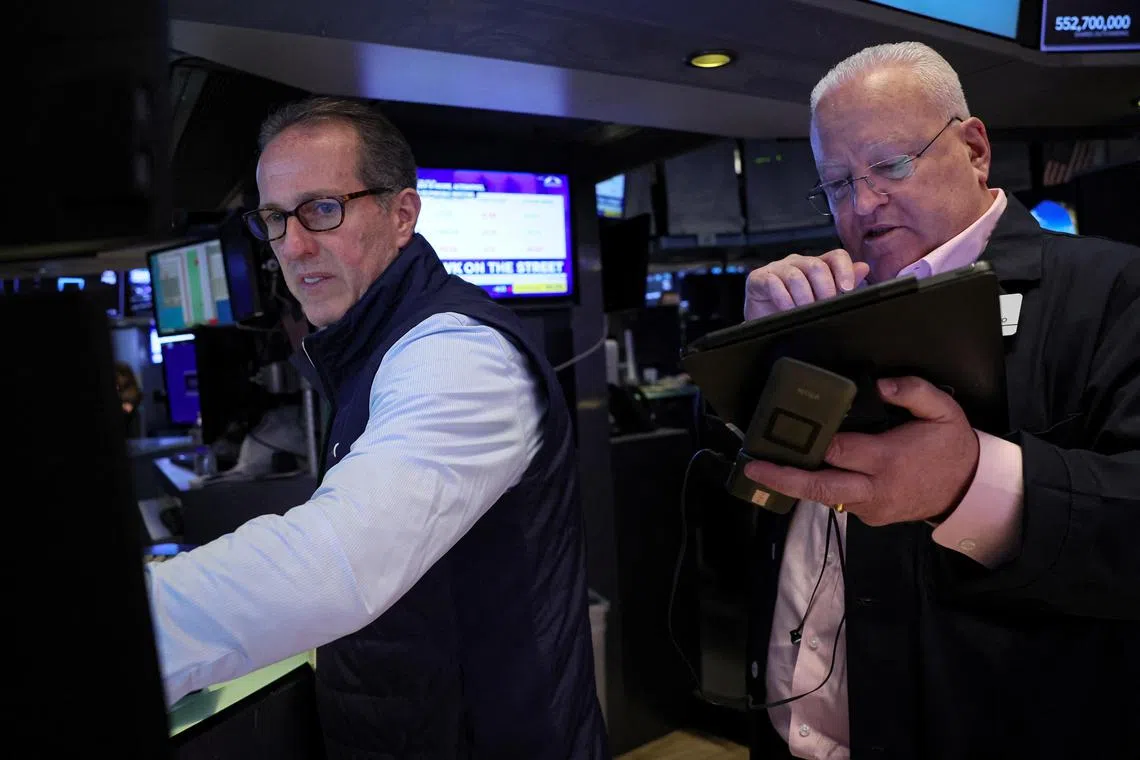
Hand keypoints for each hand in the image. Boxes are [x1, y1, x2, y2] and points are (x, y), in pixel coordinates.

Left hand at [743, 377, 979, 525]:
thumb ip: (912, 391)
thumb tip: (879, 383)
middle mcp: (874, 488)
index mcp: (887, 459)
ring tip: (767, 466)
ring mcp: (870, 508)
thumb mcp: (944, 410)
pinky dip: (823, 486)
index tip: (788, 430)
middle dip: (783, 477)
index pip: (839, 451)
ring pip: (824, 497)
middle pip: (820, 486)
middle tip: (753, 466)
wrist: (969, 491)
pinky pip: (839, 501)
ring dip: (797, 482)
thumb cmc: (952, 447)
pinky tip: (807, 470)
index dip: (813, 441)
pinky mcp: (871, 517)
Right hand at [744, 249, 870, 320]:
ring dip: (803, 298)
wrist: (763, 325)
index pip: (836, 256)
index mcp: (817, 266)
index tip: (846, 288)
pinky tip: (786, 309)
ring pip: (796, 275)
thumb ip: (843, 284)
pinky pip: (773, 282)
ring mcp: (777, 269)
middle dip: (824, 289)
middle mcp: (798, 263)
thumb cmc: (793, 312)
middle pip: (817, 265)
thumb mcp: (821, 301)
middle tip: (823, 306)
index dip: (844, 269)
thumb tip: (863, 268)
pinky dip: (783, 299)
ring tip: (803, 311)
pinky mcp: (758, 278)